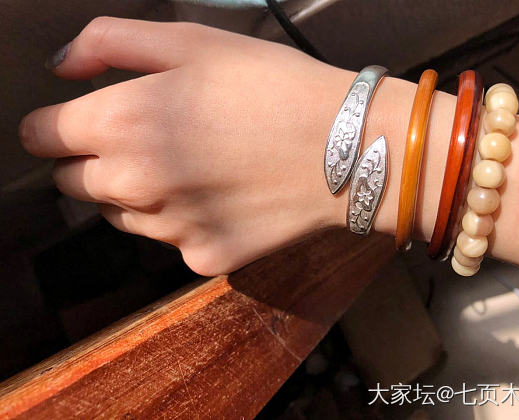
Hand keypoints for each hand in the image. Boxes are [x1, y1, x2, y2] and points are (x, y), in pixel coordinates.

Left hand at [20, 17, 352, 274]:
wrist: (346, 148)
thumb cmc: (273, 86)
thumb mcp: (193, 41)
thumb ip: (110, 44)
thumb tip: (62, 67)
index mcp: (121, 122)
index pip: (43, 137)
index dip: (57, 125)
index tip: (81, 121)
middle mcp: (134, 184)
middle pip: (74, 183)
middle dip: (96, 160)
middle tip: (149, 139)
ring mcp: (169, 229)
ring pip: (120, 215)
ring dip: (138, 193)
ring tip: (193, 167)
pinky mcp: (203, 257)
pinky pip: (171, 240)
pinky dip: (185, 220)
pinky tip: (223, 197)